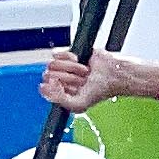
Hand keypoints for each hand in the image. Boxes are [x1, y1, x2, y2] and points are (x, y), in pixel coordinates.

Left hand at [40, 47, 158, 113]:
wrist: (113, 75)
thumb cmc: (100, 90)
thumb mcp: (79, 105)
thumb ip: (60, 101)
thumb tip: (47, 86)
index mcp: (60, 93)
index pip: (44, 88)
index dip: (53, 87)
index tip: (63, 87)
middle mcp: (60, 80)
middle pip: (48, 74)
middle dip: (67, 78)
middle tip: (81, 81)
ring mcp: (63, 67)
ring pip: (52, 63)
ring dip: (71, 68)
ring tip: (83, 72)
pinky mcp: (68, 54)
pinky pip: (57, 53)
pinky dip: (69, 57)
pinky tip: (80, 62)